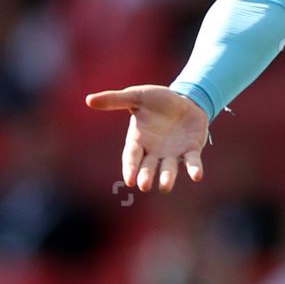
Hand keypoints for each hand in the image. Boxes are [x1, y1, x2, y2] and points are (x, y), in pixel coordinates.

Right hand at [84, 84, 209, 192]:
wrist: (184, 99)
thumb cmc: (157, 100)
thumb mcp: (136, 96)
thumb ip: (115, 99)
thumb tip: (88, 100)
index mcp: (138, 140)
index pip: (132, 156)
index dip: (130, 168)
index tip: (129, 180)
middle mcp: (154, 151)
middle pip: (148, 167)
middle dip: (146, 176)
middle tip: (144, 185)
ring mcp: (173, 152)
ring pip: (169, 168)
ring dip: (167, 177)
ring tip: (165, 187)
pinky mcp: (191, 149)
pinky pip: (192, 161)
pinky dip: (194, 169)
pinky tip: (196, 176)